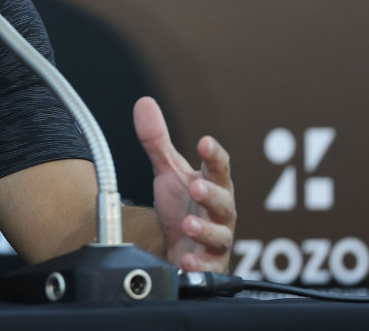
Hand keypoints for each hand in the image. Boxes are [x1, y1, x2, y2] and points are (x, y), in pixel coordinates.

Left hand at [134, 96, 235, 271]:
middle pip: (224, 201)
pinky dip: (198, 264)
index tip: (205, 143)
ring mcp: (216, 239)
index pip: (218, 166)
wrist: (179, 245)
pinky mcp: (209, 264)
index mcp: (212, 184)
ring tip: (188, 224)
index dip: (214, 155)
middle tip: (197, 186)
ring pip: (219, 235)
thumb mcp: (168, 172)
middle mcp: (220, 211)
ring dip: (205, 229)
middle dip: (212, 194)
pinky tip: (186, 260)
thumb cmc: (182, 204)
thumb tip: (144, 102)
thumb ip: (157, 141)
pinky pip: (208, 267)